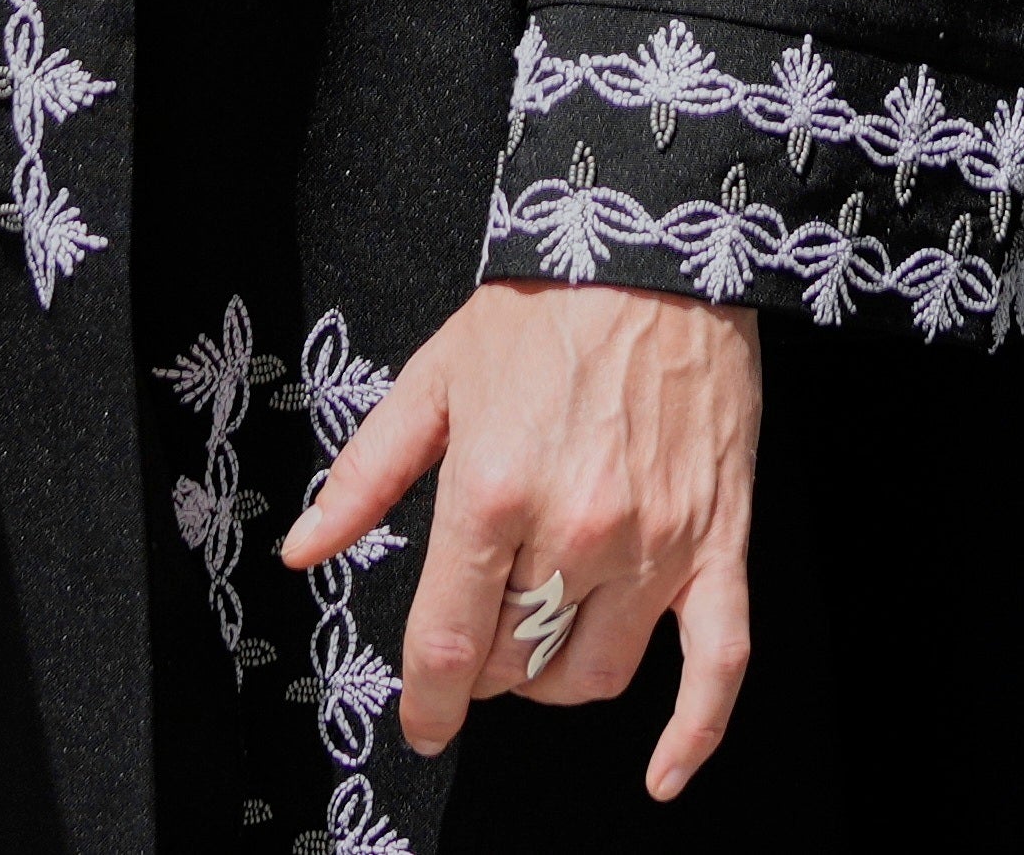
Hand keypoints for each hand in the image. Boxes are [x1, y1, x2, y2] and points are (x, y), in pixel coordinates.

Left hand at [278, 281, 763, 795]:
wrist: (658, 251)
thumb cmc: (545, 307)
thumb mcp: (434, 379)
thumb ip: (365, 475)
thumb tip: (306, 548)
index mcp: (494, 492)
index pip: (448, 641)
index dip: (426, 700)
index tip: (420, 720)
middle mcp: (576, 531)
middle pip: (514, 663)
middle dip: (484, 666)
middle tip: (478, 633)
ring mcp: (654, 544)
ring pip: (593, 674)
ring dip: (554, 679)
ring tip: (540, 640)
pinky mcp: (716, 542)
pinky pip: (716, 662)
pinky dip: (693, 732)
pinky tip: (664, 771)